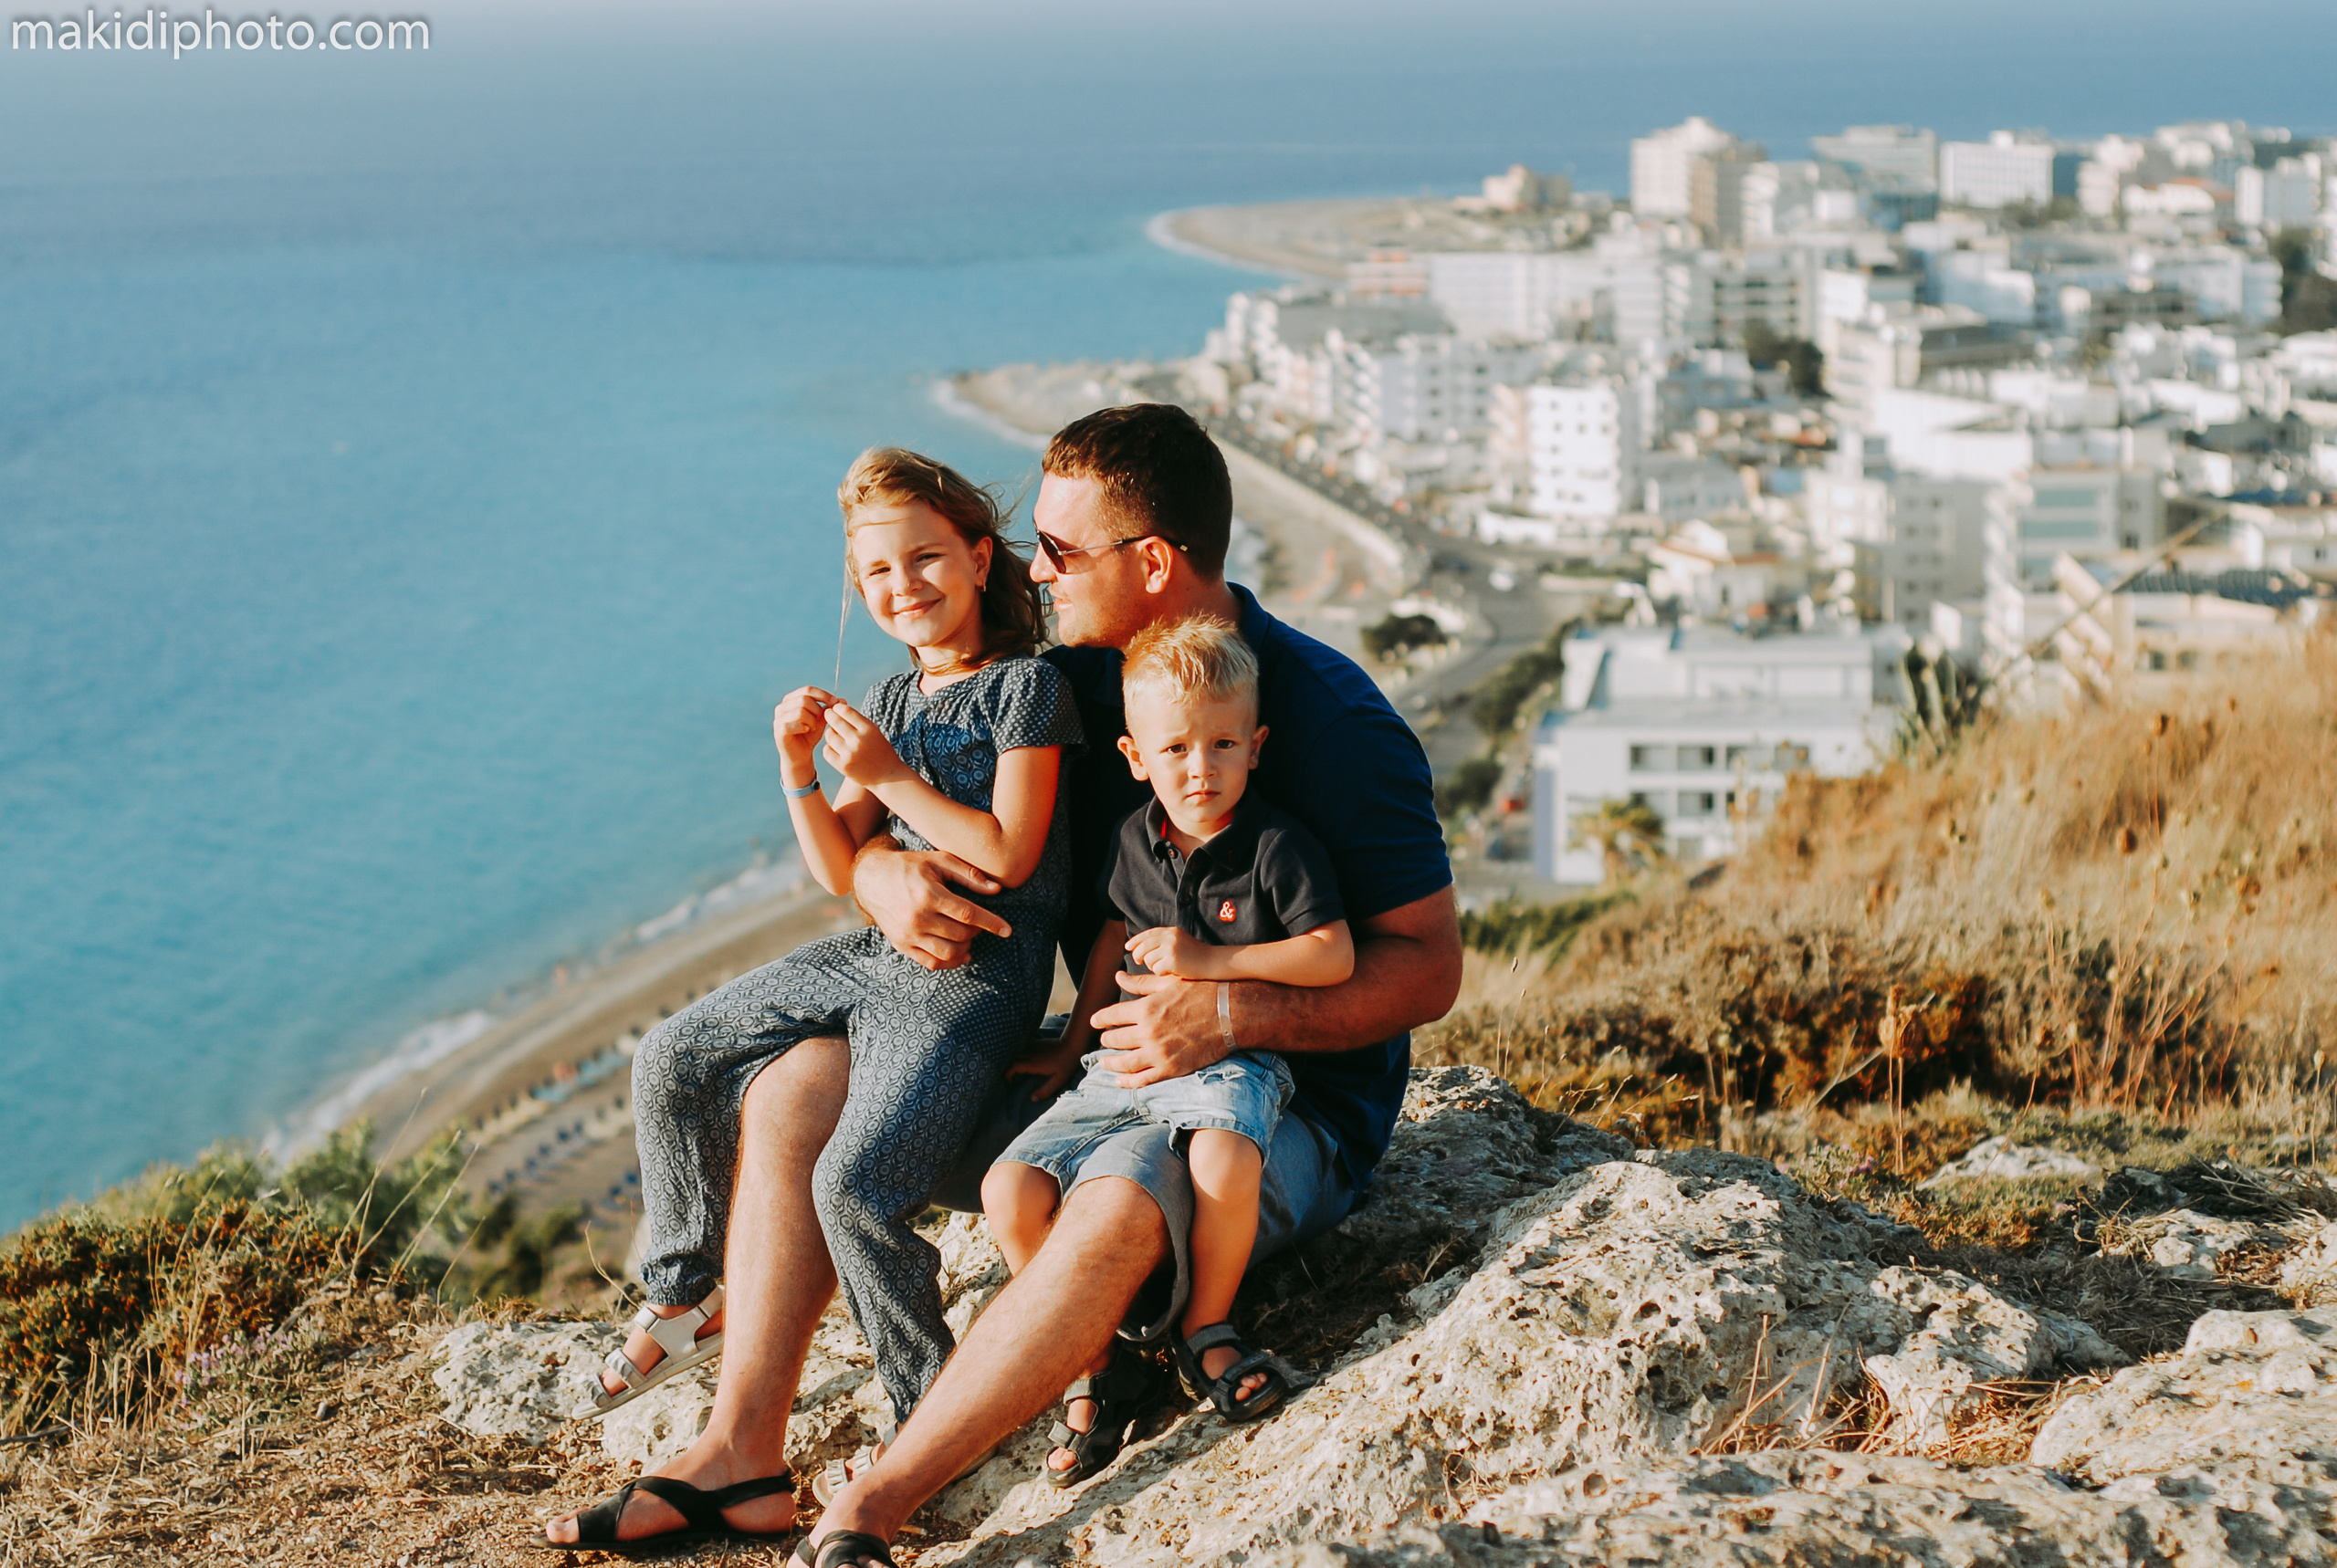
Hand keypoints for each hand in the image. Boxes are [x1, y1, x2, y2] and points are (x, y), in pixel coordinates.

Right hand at [773, 686, 835, 776]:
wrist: (801, 755)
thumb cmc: (810, 735)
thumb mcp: (821, 719)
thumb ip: (829, 709)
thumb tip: (843, 700)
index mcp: (791, 699)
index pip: (807, 690)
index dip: (823, 695)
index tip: (835, 703)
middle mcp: (782, 706)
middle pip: (804, 699)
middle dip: (817, 710)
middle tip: (822, 720)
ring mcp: (778, 718)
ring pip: (800, 711)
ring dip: (812, 720)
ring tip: (814, 727)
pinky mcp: (779, 731)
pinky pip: (792, 724)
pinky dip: (803, 727)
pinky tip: (807, 730)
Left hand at [821, 701, 915, 789]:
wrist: (887, 776)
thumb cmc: (879, 750)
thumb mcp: (874, 732)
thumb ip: (857, 721)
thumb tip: (836, 708)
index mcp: (869, 729)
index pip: (846, 711)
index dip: (837, 708)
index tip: (835, 709)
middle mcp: (859, 740)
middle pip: (835, 721)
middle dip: (829, 716)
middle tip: (827, 715)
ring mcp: (850, 754)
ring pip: (829, 736)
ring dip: (830, 734)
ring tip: (835, 735)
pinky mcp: (843, 766)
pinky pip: (827, 751)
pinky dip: (829, 748)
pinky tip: (835, 749)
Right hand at [851, 842, 1010, 970]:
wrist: (871, 879)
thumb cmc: (909, 866)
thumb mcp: (939, 861)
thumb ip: (969, 875)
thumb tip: (997, 889)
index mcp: (928, 895)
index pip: (968, 914)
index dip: (991, 923)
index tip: (1007, 930)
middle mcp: (917, 917)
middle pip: (960, 935)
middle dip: (977, 932)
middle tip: (978, 924)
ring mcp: (908, 934)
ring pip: (947, 953)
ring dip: (965, 948)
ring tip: (969, 938)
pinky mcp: (901, 945)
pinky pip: (930, 963)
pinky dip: (949, 962)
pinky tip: (959, 953)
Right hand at [1009, 1031, 1085, 1101]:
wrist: (1073, 1044)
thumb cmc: (1066, 1064)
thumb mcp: (1058, 1080)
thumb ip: (1046, 1091)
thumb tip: (1032, 1099)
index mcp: (1033, 1063)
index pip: (1013, 1067)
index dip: (1008, 1075)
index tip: (1011, 1082)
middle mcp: (1030, 1053)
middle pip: (1010, 1058)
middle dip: (1006, 1066)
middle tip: (1009, 1076)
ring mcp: (1032, 1046)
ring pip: (1015, 1051)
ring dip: (1011, 1058)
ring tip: (1012, 1068)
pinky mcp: (1036, 1042)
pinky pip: (1021, 1046)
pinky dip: (1017, 1052)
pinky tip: (1020, 1057)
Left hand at [1088, 971, 1230, 1088]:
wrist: (1232, 1013)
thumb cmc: (1202, 992)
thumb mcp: (1170, 982)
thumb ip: (1141, 983)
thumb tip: (1118, 976)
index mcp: (1145, 1009)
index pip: (1111, 1016)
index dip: (1100, 1019)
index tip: (1095, 1021)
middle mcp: (1148, 1033)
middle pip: (1115, 1040)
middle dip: (1107, 1040)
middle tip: (1104, 1039)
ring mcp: (1159, 1053)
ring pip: (1124, 1063)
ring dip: (1110, 1063)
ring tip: (1104, 1062)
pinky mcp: (1172, 1069)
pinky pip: (1143, 1080)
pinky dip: (1127, 1082)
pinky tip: (1119, 1081)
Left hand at [1124, 926, 1215, 979]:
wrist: (1213, 962)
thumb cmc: (1197, 955)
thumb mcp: (1181, 941)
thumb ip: (1165, 940)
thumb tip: (1143, 946)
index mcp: (1171, 931)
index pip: (1148, 934)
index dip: (1136, 940)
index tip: (1128, 947)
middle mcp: (1170, 937)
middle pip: (1143, 946)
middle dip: (1138, 955)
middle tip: (1139, 961)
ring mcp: (1171, 948)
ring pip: (1149, 960)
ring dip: (1154, 967)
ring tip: (1166, 968)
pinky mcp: (1173, 960)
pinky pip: (1156, 969)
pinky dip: (1161, 973)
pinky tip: (1172, 972)